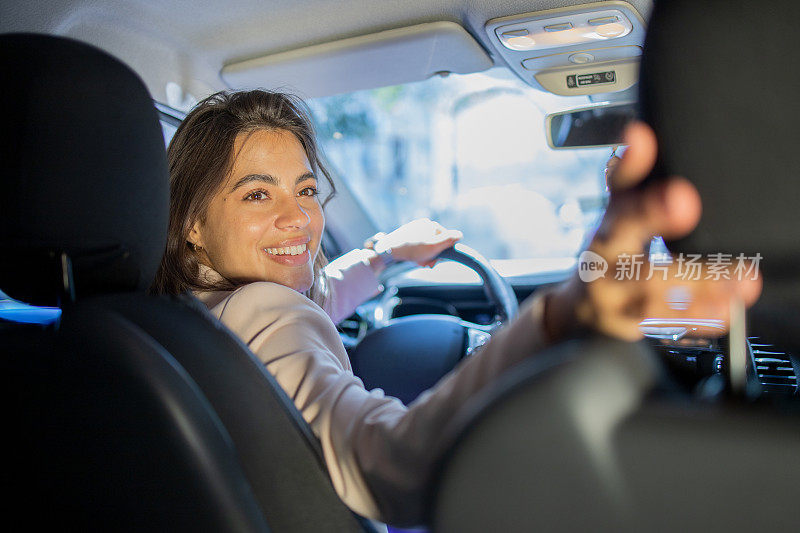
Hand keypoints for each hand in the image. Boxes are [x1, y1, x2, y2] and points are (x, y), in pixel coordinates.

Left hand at [372, 218, 461, 267]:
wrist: (388, 251)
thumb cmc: (412, 249)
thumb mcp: (434, 246)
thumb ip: (449, 240)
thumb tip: (460, 235)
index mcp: (430, 225)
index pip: (445, 239)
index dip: (443, 251)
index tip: (436, 259)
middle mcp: (422, 225)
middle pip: (435, 243)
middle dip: (432, 255)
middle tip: (425, 263)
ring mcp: (413, 230)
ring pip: (425, 246)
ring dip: (424, 256)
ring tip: (416, 261)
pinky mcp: (405, 236)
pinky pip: (416, 246)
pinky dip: (416, 253)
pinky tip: (411, 258)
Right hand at [544, 122, 761, 342]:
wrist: (576, 312)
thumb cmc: (604, 255)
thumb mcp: (612, 213)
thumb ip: (628, 175)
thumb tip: (638, 132)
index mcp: (605, 239)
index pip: (624, 219)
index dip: (650, 208)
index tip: (682, 196)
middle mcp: (608, 277)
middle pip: (645, 275)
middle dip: (689, 270)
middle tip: (735, 265)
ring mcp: (620, 310)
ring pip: (661, 308)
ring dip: (705, 296)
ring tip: (742, 283)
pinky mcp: (633, 332)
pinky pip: (668, 330)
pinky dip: (697, 321)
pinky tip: (724, 310)